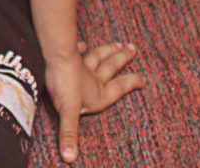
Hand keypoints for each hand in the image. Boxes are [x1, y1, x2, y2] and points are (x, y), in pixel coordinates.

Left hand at [46, 41, 145, 162]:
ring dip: (109, 50)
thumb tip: (69, 157)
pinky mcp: (69, 55)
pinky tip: (83, 43)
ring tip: (118, 43)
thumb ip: (70, 135)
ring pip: (99, 56)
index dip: (133, 83)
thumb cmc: (64, 87)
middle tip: (133, 49)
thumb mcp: (69, 114)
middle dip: (123, 58)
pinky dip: (80, 47)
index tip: (144, 79)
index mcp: (99, 93)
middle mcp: (94, 78)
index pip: (120, 87)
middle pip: (112, 66)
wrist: (55, 60)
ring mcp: (82, 64)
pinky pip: (77, 50)